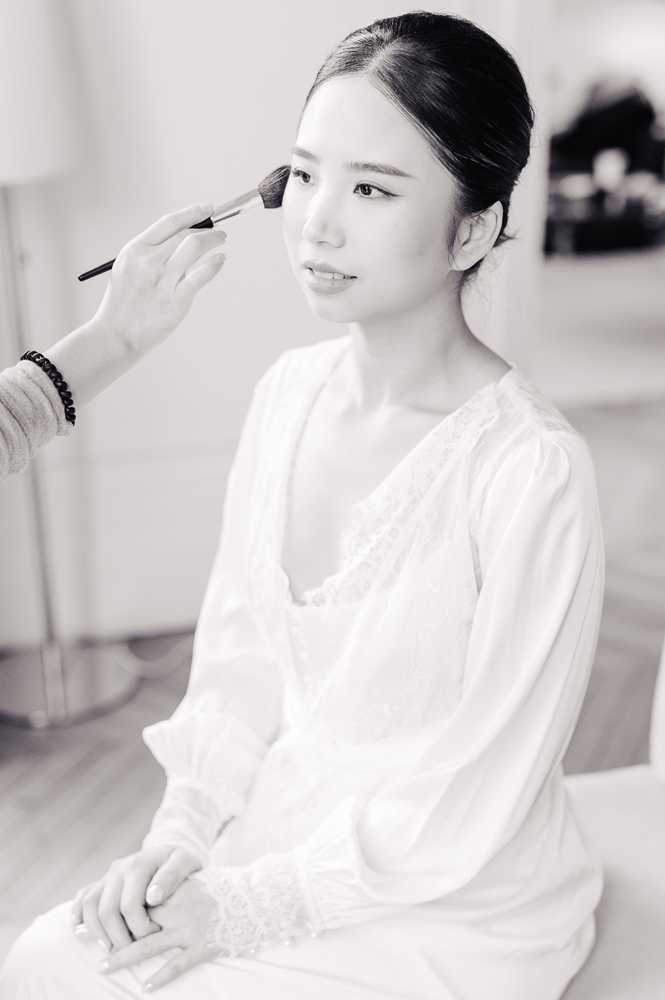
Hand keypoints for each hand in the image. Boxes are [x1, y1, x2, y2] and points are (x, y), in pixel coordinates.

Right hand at [70, 844, 201, 952]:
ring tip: (110, 949)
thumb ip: (172, 876)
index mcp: (139, 863)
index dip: (140, 927)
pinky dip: (77, 916)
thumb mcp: (187, 862)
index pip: (130, 905)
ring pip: (90, 906)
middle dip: (118, 937)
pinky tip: (80, 933)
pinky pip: (81, 898)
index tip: (155, 935)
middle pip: (107, 910)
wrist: (170, 852)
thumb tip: (152, 898)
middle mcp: (119, 868)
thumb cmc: (181, 861)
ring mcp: (107, 875)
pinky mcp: (101, 882)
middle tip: (133, 952)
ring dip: (97, 932)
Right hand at [91, 203, 227, 355]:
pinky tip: (220, 259)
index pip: (169, 223)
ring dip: (213, 240)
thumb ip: (150, 251)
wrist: (117, 334)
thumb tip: (181, 236)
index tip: (207, 209)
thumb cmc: (123, 302)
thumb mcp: (127, 267)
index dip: (192, 213)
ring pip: (195, 248)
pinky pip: (201, 275)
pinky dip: (214, 264)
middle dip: (207, 229)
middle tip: (219, 231)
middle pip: (186, 234)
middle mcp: (149, 262)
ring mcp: (163, 281)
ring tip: (221, 240)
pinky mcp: (176, 300)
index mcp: (135, 250)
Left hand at [98, 874, 218, 991]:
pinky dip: (160, 977)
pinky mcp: (204, 946)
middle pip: (136, 923)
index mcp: (175, 890)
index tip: (94, 920)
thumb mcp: (193, 883)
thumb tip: (143, 898)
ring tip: (103, 966)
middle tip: (89, 946)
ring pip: (150, 945)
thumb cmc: (223, 890)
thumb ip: (169, 890)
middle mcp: (178, 909)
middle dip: (113, 934)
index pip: (136, 901)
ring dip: (124, 957)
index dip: (115, 912)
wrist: (256, 897)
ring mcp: (190, 928)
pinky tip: (145, 988)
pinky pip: (178, 965)